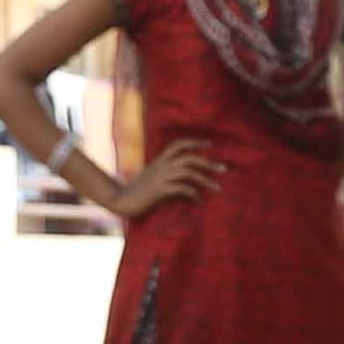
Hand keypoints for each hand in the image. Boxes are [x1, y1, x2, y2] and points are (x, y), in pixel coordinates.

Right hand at [102, 146, 222, 219]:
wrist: (120, 200)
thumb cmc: (137, 191)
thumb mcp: (153, 179)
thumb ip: (167, 177)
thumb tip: (186, 184)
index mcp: (159, 161)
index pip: (179, 144)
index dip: (195, 142)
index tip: (210, 145)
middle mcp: (161, 166)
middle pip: (189, 158)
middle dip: (208, 163)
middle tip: (224, 170)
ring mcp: (160, 178)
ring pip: (188, 172)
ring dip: (205, 179)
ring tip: (217, 188)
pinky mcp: (159, 191)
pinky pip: (181, 188)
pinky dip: (192, 193)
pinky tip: (198, 200)